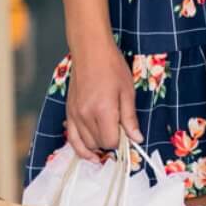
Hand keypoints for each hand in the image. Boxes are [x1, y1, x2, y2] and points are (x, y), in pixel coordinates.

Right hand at [63, 42, 140, 161]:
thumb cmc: (112, 68)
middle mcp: (85, 115)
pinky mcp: (68, 111)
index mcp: (103, 110)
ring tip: (108, 139)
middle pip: (99, 144)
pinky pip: (72, 138)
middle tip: (119, 132)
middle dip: (111, 142)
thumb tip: (136, 139)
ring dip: (98, 145)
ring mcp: (74, 114)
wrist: (90, 51)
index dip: (121, 141)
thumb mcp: (128, 93)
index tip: (127, 134)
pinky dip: (80, 147)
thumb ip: (130, 119)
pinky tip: (90, 154)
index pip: (111, 141)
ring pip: (86, 143)